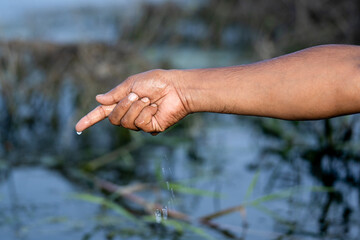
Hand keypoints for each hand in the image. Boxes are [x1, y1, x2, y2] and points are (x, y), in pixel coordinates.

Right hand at [75, 69, 189, 133]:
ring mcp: (140, 123)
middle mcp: (130, 114)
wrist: (176, 87)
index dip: (90, 119)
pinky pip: (139, 124)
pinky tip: (155, 108)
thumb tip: (98, 100)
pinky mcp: (151, 128)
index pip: (102, 113)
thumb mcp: (132, 84)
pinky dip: (146, 112)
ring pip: (126, 122)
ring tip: (149, 100)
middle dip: (123, 106)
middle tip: (136, 95)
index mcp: (123, 102)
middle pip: (114, 119)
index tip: (78, 127)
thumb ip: (115, 94)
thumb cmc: (156, 82)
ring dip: (136, 107)